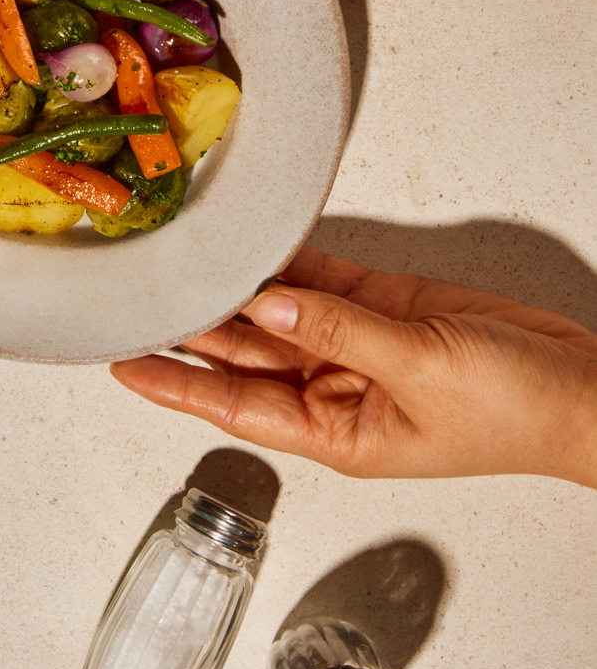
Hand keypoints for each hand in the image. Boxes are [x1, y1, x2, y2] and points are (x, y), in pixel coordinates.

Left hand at [113, 246, 596, 485]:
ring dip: (231, 286)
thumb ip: (339, 332)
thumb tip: (265, 306)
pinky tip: (245, 237)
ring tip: (175, 252)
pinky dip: (284, 259)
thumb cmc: (514, 412)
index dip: (175, 384)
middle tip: (135, 287)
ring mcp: (353, 344)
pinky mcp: (381, 306)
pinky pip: (317, 279)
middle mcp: (332, 389)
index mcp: (335, 432)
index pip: (233, 406)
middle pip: (242, 354)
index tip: (118, 362)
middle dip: (190, 323)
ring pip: (272, 311)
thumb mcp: (420, 372)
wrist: (582, 386)